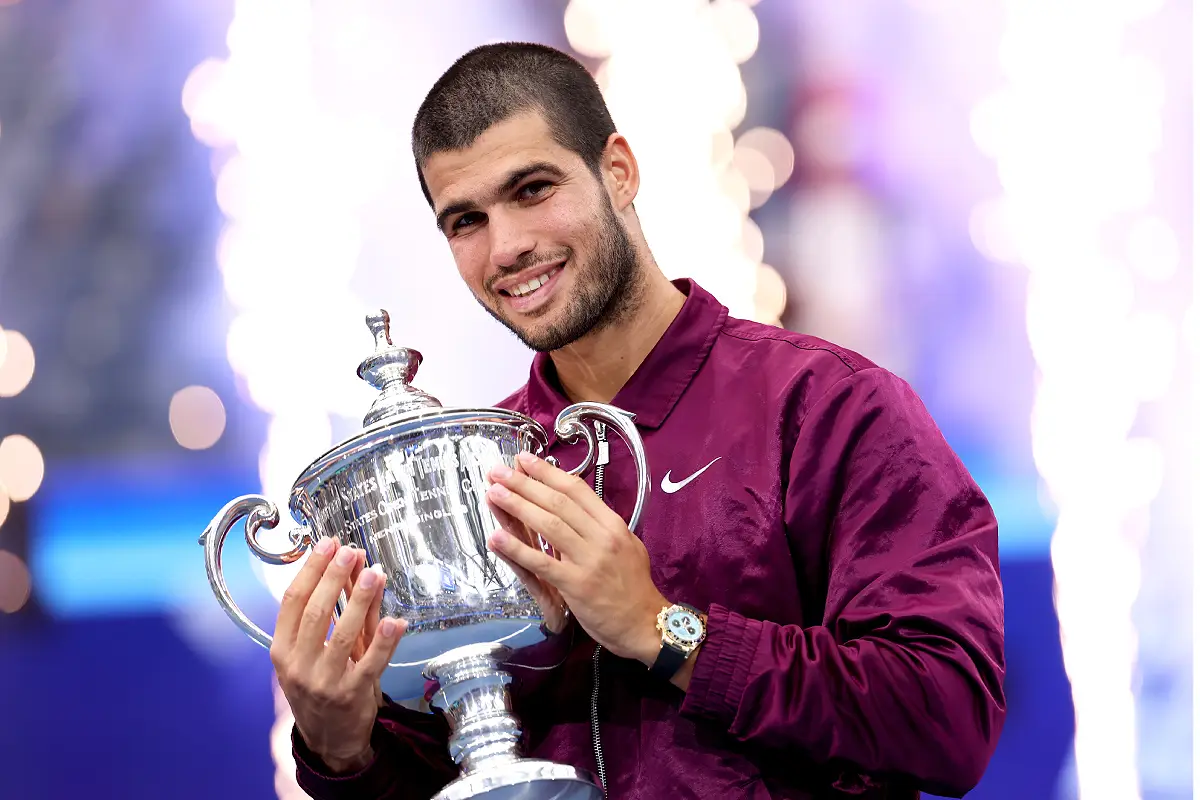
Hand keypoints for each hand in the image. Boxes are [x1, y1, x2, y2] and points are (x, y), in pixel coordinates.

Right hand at [271, 537, 406, 772]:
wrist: (329, 740)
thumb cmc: (322, 685)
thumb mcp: (317, 650)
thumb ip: (337, 610)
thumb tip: (354, 567)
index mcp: (282, 650)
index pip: (292, 602)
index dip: (310, 570)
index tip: (327, 544)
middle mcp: (298, 665)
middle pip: (315, 612)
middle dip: (334, 577)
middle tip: (350, 551)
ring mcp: (324, 682)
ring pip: (342, 634)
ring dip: (360, 600)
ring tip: (375, 573)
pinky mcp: (352, 695)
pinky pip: (371, 663)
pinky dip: (385, 641)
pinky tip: (395, 620)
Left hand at [485, 452, 667, 662]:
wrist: (646, 623)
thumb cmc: (633, 585)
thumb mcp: (626, 545)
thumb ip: (600, 527)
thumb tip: (575, 507)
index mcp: (612, 524)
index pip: (576, 490)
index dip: (547, 473)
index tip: (524, 460)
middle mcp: (601, 536)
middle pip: (558, 502)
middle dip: (525, 484)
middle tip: (498, 471)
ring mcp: (589, 560)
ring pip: (549, 525)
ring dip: (517, 506)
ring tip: (494, 493)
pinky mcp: (576, 585)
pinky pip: (542, 563)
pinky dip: (517, 549)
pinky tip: (497, 537)